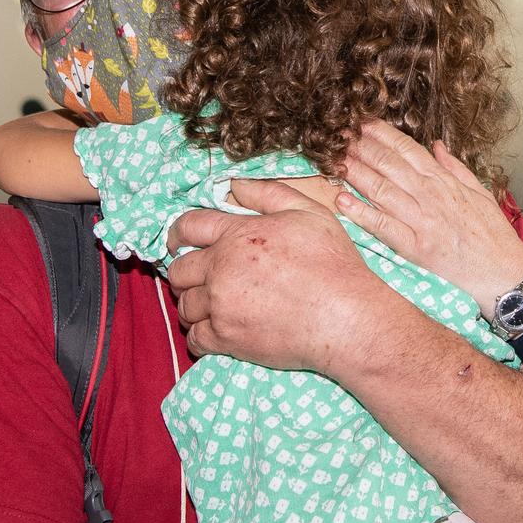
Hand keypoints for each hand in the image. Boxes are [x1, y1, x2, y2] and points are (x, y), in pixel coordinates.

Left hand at [166, 179, 393, 373]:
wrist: (345, 317)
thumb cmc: (332, 264)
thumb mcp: (308, 213)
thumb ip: (268, 193)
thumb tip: (235, 184)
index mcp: (238, 235)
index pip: (188, 227)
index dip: (178, 233)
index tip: (179, 242)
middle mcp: (221, 269)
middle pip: (179, 270)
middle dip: (185, 272)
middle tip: (199, 278)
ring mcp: (221, 306)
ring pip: (185, 306)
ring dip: (194, 304)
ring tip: (211, 305)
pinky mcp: (227, 339)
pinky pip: (194, 338)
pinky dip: (200, 334)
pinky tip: (216, 330)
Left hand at [335, 121, 522, 316]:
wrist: (504, 272)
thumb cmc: (493, 235)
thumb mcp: (479, 192)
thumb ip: (455, 167)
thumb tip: (437, 146)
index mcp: (443, 181)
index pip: (406, 149)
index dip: (380, 134)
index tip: (360, 122)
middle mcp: (429, 196)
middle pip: (387, 164)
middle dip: (359, 146)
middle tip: (336, 133)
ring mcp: (420, 221)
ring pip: (380, 190)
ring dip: (354, 172)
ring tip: (331, 159)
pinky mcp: (414, 247)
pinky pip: (382, 227)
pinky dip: (361, 214)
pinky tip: (341, 201)